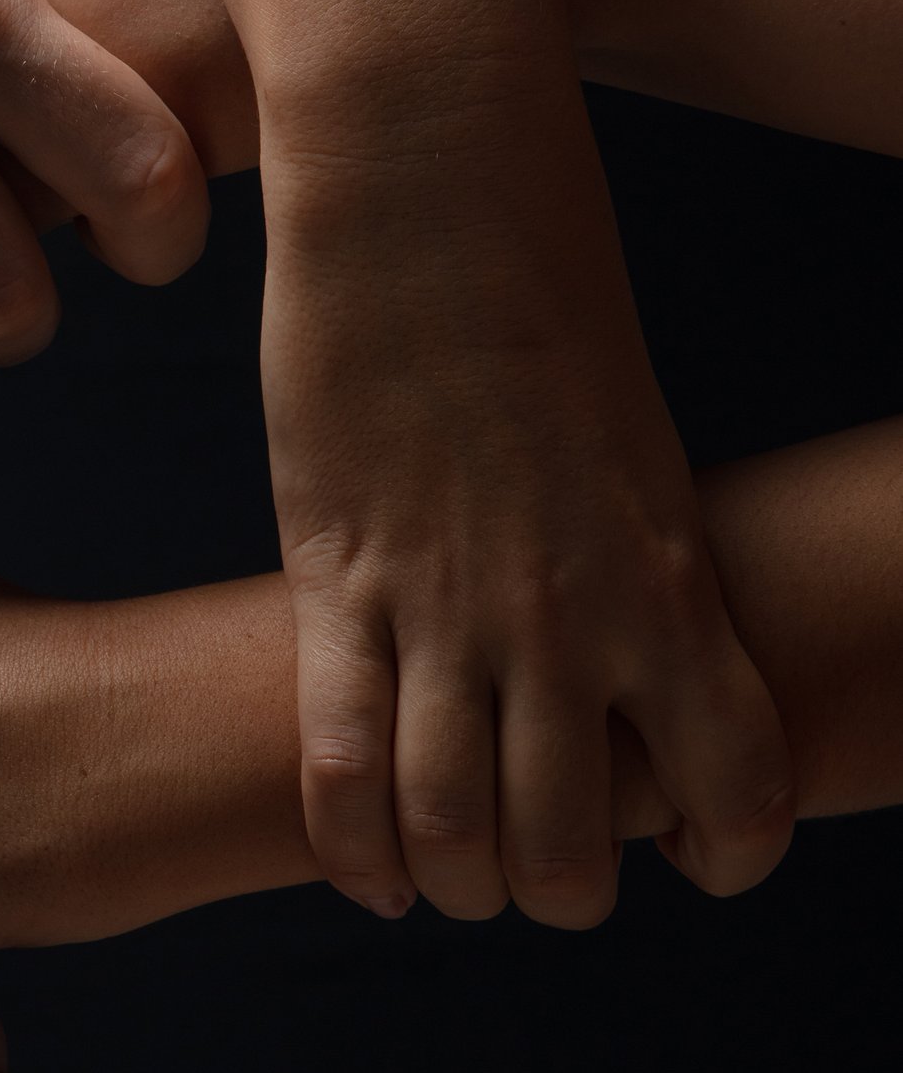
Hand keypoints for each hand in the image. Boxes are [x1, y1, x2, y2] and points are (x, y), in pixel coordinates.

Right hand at [262, 105, 792, 923]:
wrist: (429, 182)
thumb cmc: (536, 286)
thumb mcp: (625, 439)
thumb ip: (625, 554)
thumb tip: (620, 633)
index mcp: (668, 577)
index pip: (738, 786)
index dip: (728, 850)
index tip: (702, 856)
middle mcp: (569, 619)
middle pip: (573, 848)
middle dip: (563, 890)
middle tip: (546, 867)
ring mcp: (446, 608)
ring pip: (455, 834)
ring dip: (461, 883)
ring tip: (454, 875)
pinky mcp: (334, 578)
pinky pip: (340, 765)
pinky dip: (355, 849)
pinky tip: (369, 871)